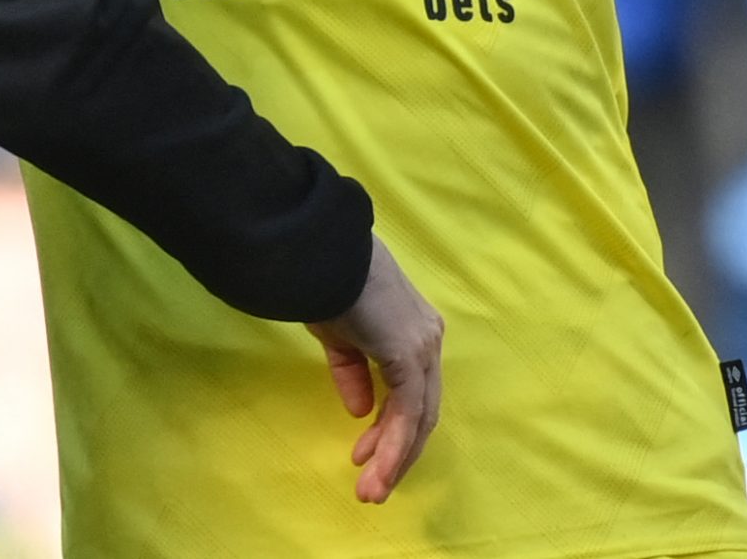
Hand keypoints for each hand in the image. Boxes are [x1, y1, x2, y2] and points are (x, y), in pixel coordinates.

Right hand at [304, 235, 443, 503]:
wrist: (319, 255)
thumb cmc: (324, 284)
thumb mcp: (338, 336)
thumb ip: (353, 371)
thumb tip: (360, 410)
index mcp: (412, 328)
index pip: (412, 390)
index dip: (388, 427)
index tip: (361, 452)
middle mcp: (427, 338)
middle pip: (422, 409)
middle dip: (396, 449)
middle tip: (373, 483)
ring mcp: (423, 346)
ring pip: (418, 417)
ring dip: (396, 457)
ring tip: (374, 490)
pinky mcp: (410, 355)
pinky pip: (407, 412)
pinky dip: (393, 445)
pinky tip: (377, 468)